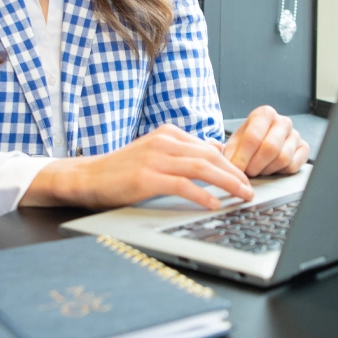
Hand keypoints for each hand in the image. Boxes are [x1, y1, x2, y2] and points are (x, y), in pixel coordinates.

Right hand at [20, 124, 254, 210]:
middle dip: (235, 173)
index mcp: (169, 134)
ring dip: (226, 182)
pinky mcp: (146, 178)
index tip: (246, 178)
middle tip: (250, 189)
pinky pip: (182, 185)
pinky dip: (201, 194)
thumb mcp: (156, 153)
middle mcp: (164, 142)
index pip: (209, 147)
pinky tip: (213, 203)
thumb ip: (184, 152)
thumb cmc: (121, 169)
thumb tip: (215, 152)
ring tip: (241, 195)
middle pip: (210, 156)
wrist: (86, 177)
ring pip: (201, 167)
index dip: (231, 163)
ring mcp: (155, 158)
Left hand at [223, 105, 309, 176]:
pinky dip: (280, 172)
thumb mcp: (234, 143)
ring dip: (267, 169)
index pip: (254, 136)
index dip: (243, 156)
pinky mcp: (304, 149)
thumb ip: (230, 153)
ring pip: (283, 158)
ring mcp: (295, 134)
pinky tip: (271, 169)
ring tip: (258, 170)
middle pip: (270, 148)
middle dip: (255, 165)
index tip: (236, 168)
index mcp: (265, 114)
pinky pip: (293, 165)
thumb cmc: (247, 142)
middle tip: (247, 172)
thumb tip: (231, 165)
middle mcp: (283, 121)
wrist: (260, 143)